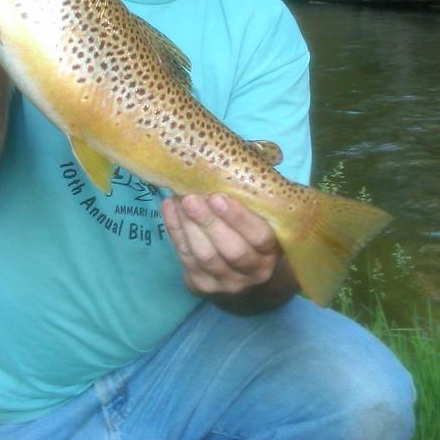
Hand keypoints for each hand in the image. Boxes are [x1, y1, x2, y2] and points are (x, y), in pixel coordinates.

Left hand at [161, 193, 281, 296]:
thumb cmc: (250, 230)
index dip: (239, 218)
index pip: (259, 237)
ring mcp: (226, 283)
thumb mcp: (261, 214)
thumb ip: (255, 190)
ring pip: (205, 256)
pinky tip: (168, 207)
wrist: (239, 273)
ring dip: (189, 226)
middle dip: (209, 222)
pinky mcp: (201, 286)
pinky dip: (175, 231)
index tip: (218, 196)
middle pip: (230, 250)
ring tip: (179, 200)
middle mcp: (252, 272)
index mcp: (271, 252)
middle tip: (192, 198)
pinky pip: (185, 258)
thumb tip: (249, 153)